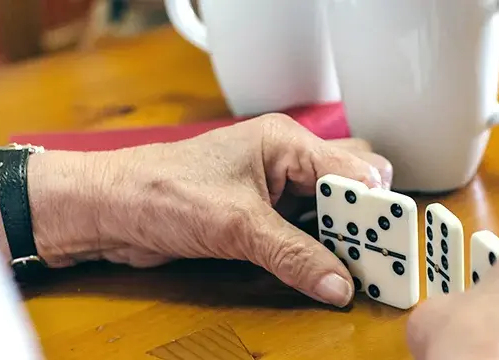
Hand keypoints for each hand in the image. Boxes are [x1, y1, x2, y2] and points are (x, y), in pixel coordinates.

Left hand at [72, 114, 390, 306]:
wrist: (107, 210)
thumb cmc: (159, 192)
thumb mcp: (236, 225)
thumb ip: (293, 255)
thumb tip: (340, 284)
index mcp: (285, 142)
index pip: (353, 172)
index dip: (374, 209)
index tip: (391, 245)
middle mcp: (285, 160)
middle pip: (351, 187)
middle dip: (366, 223)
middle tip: (380, 260)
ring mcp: (273, 188)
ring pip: (331, 210)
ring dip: (344, 239)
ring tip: (361, 270)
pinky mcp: (260, 215)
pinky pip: (305, 231)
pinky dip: (319, 251)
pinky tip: (327, 271)